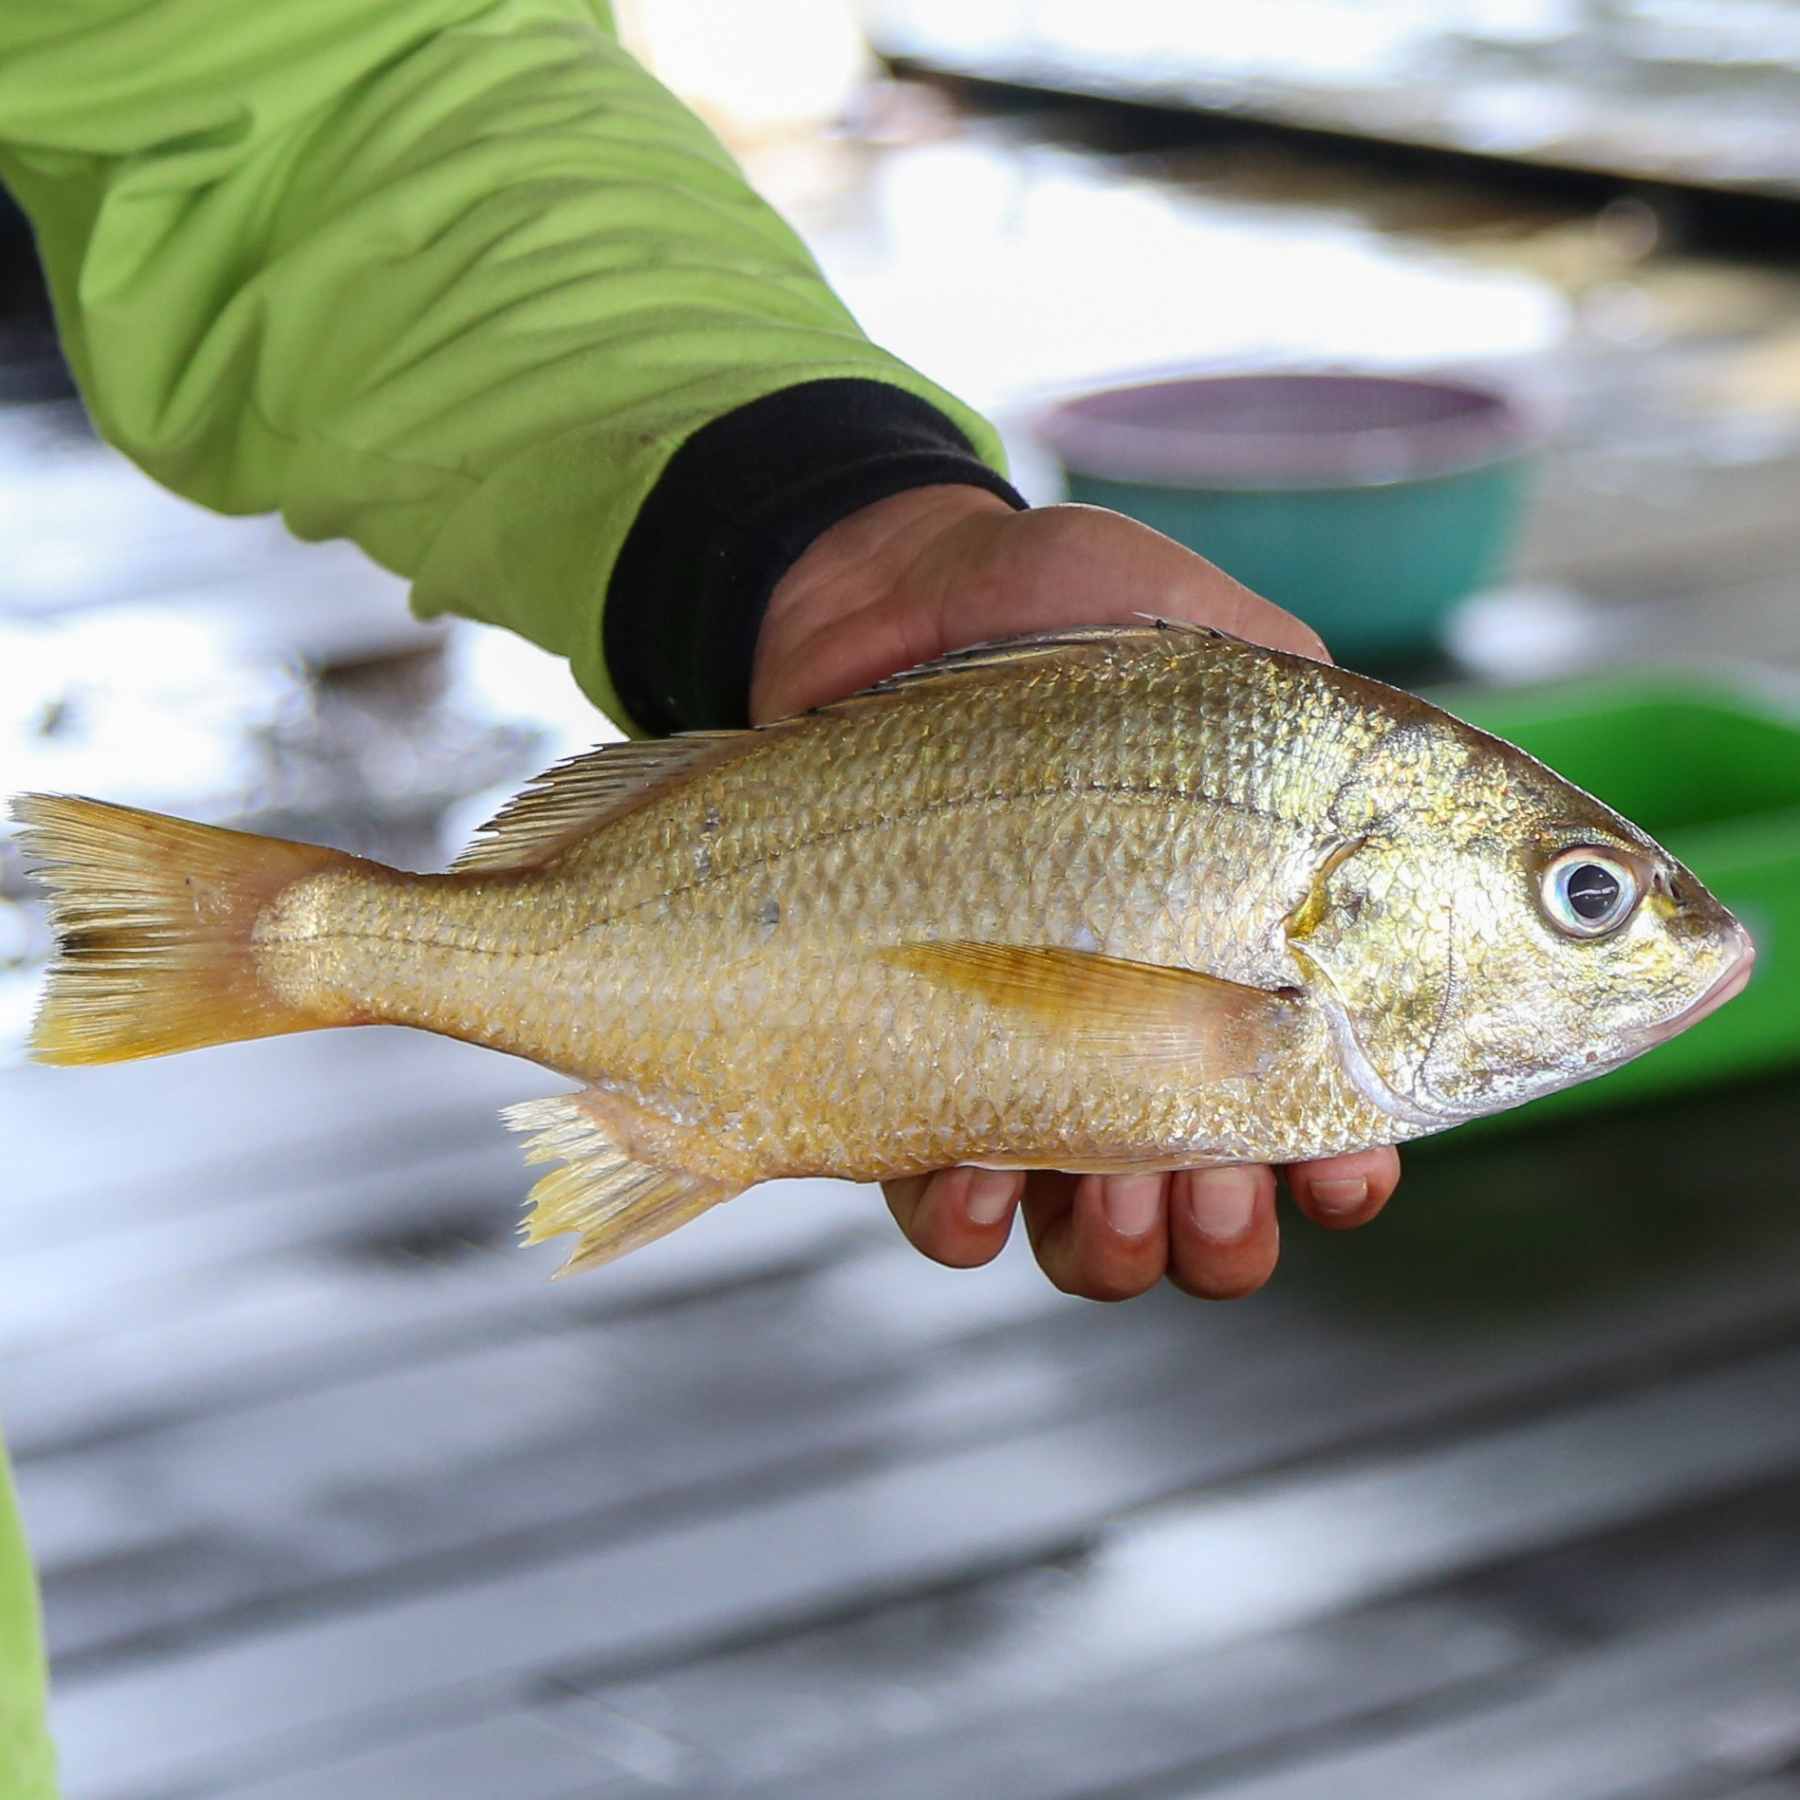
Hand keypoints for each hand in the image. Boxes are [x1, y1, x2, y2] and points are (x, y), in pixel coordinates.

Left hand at [751, 485, 1399, 1300]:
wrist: (874, 599)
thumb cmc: (1050, 602)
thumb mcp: (1216, 635)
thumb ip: (1314, 724)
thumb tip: (1412, 825)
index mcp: (1245, 951)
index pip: (1331, 1100)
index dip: (1353, 1166)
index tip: (1346, 1170)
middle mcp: (1147, 1025)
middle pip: (1222, 1208)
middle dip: (1232, 1227)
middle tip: (1214, 1178)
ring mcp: (1029, 1057)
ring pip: (1100, 1238)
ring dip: (1120, 1243)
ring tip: (1104, 1181)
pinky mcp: (912, 1062)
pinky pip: (948, 1204)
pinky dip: (969, 1218)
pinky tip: (970, 1170)